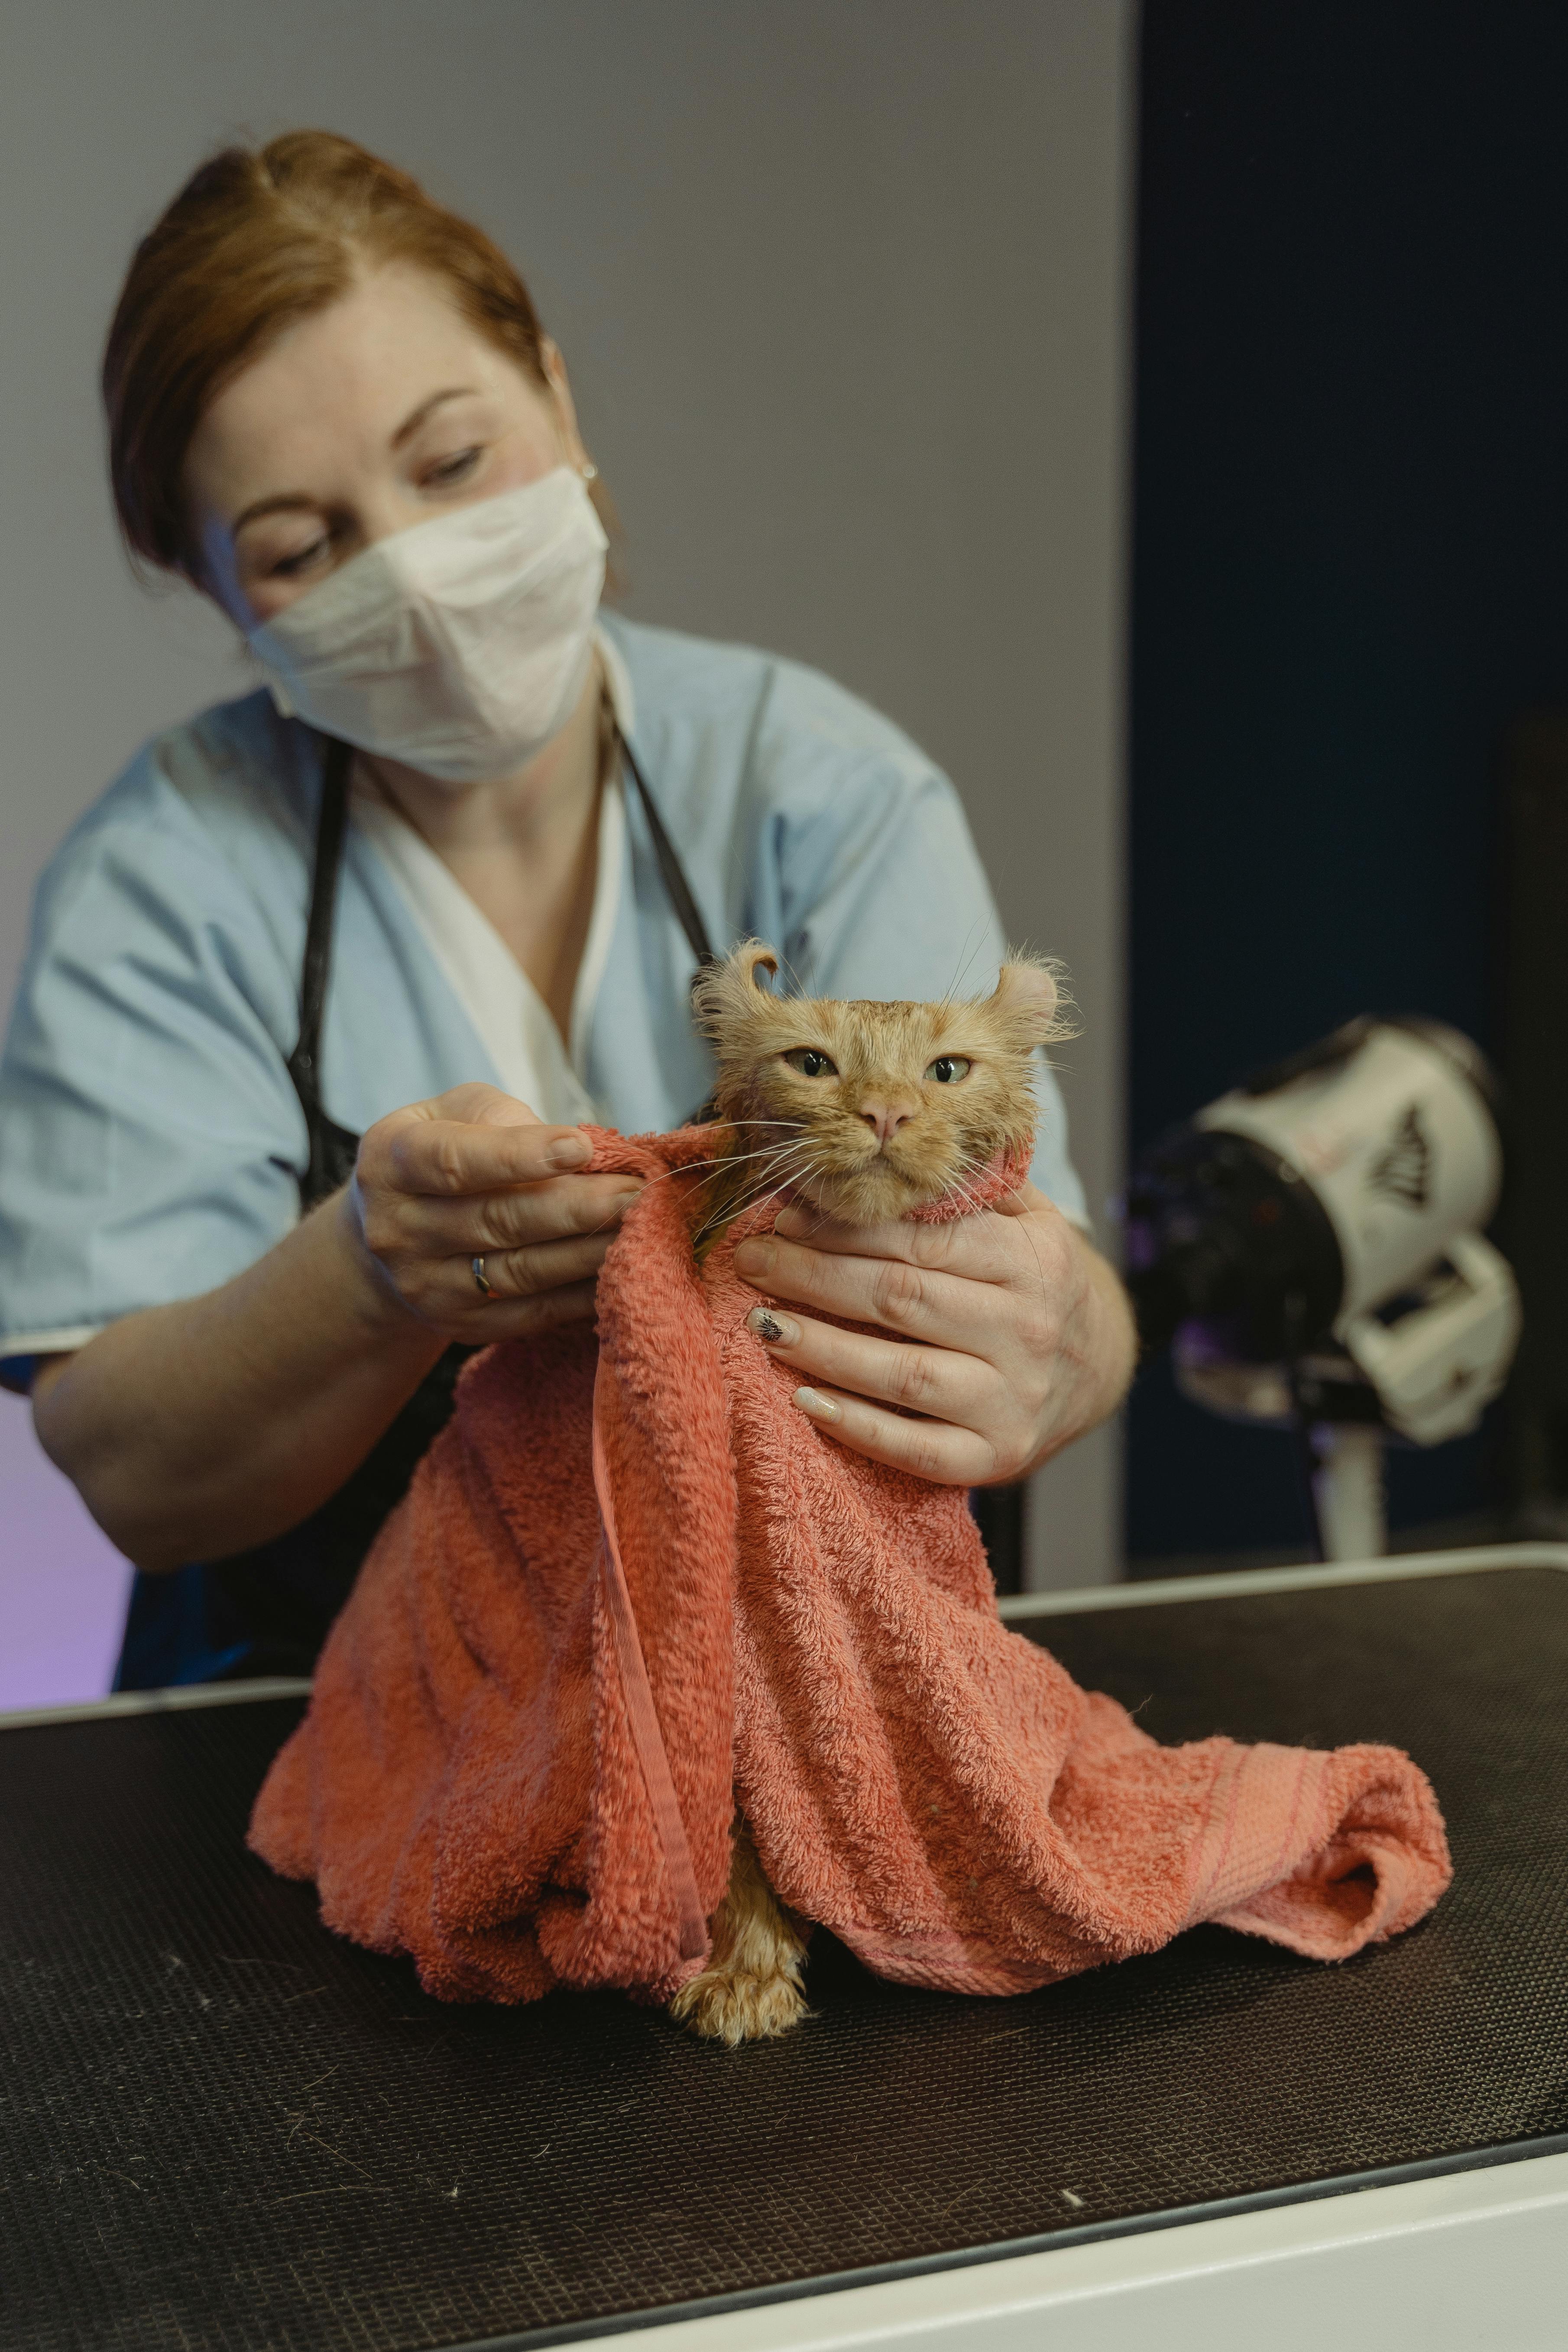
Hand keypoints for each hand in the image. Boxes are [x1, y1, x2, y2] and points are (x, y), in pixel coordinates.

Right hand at [343, 1083, 640, 1341]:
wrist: (393, 1234)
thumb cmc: (443, 1152)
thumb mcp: (453, 1112)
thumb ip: (503, 1119)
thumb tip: (579, 1150)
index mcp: (392, 1163)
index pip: (456, 1162)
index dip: (519, 1156)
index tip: (581, 1147)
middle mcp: (398, 1230)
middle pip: (498, 1220)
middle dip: (576, 1207)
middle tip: (638, 1192)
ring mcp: (427, 1286)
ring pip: (521, 1272)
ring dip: (588, 1252)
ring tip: (642, 1228)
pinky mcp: (460, 1325)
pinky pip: (532, 1313)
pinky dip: (582, 1293)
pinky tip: (623, 1269)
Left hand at [730, 1183, 1134, 1484]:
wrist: (1099, 1366)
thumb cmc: (1037, 1281)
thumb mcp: (1029, 1220)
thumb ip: (971, 1187)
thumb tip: (885, 1150)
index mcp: (1033, 1261)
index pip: (925, 1240)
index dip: (846, 1229)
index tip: (785, 1219)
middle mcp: (1027, 1330)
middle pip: (902, 1298)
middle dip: (814, 1277)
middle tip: (751, 1262)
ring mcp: (1012, 1399)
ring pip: (902, 1373)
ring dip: (822, 1349)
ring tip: (762, 1324)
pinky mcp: (997, 1456)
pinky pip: (917, 1449)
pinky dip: (857, 1427)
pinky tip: (804, 1402)